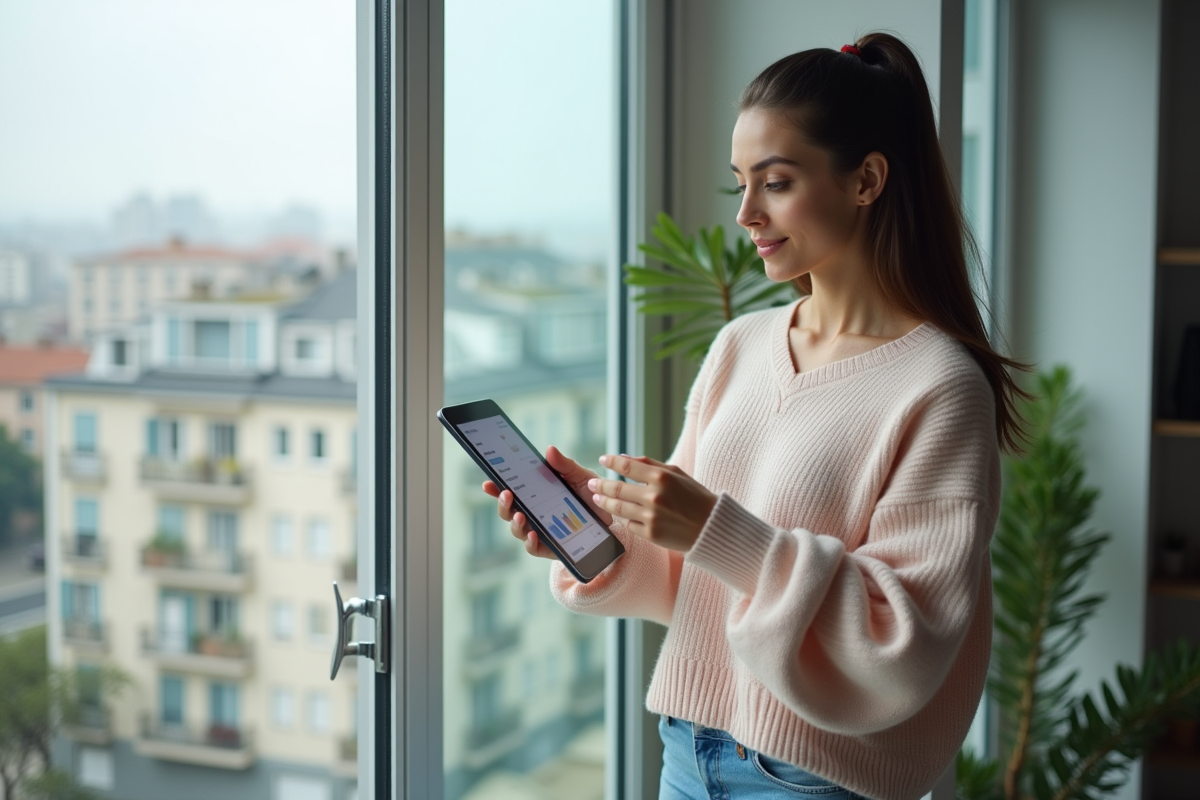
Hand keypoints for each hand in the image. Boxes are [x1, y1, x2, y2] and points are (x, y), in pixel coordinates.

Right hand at [481, 445, 613, 559]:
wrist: (613, 517)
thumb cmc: (592, 494)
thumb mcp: (580, 476)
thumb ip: (564, 465)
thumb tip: (549, 449)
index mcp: (536, 494)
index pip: (510, 491)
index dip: (495, 488)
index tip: (488, 482)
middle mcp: (533, 513)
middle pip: (508, 511)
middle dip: (503, 504)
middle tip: (507, 494)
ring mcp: (540, 530)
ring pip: (517, 529)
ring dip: (514, 522)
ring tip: (520, 515)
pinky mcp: (550, 547)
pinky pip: (534, 548)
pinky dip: (530, 542)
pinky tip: (533, 534)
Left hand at [588, 454, 716, 552]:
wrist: (712, 526)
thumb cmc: (695, 497)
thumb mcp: (677, 473)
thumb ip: (650, 463)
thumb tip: (623, 457)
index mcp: (662, 477)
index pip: (628, 466)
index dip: (611, 462)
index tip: (602, 459)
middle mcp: (654, 497)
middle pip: (617, 488)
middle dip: (600, 485)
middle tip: (591, 483)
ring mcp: (651, 517)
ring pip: (618, 508)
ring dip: (605, 501)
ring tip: (597, 498)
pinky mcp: (651, 535)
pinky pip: (629, 524)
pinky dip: (624, 518)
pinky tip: (620, 514)